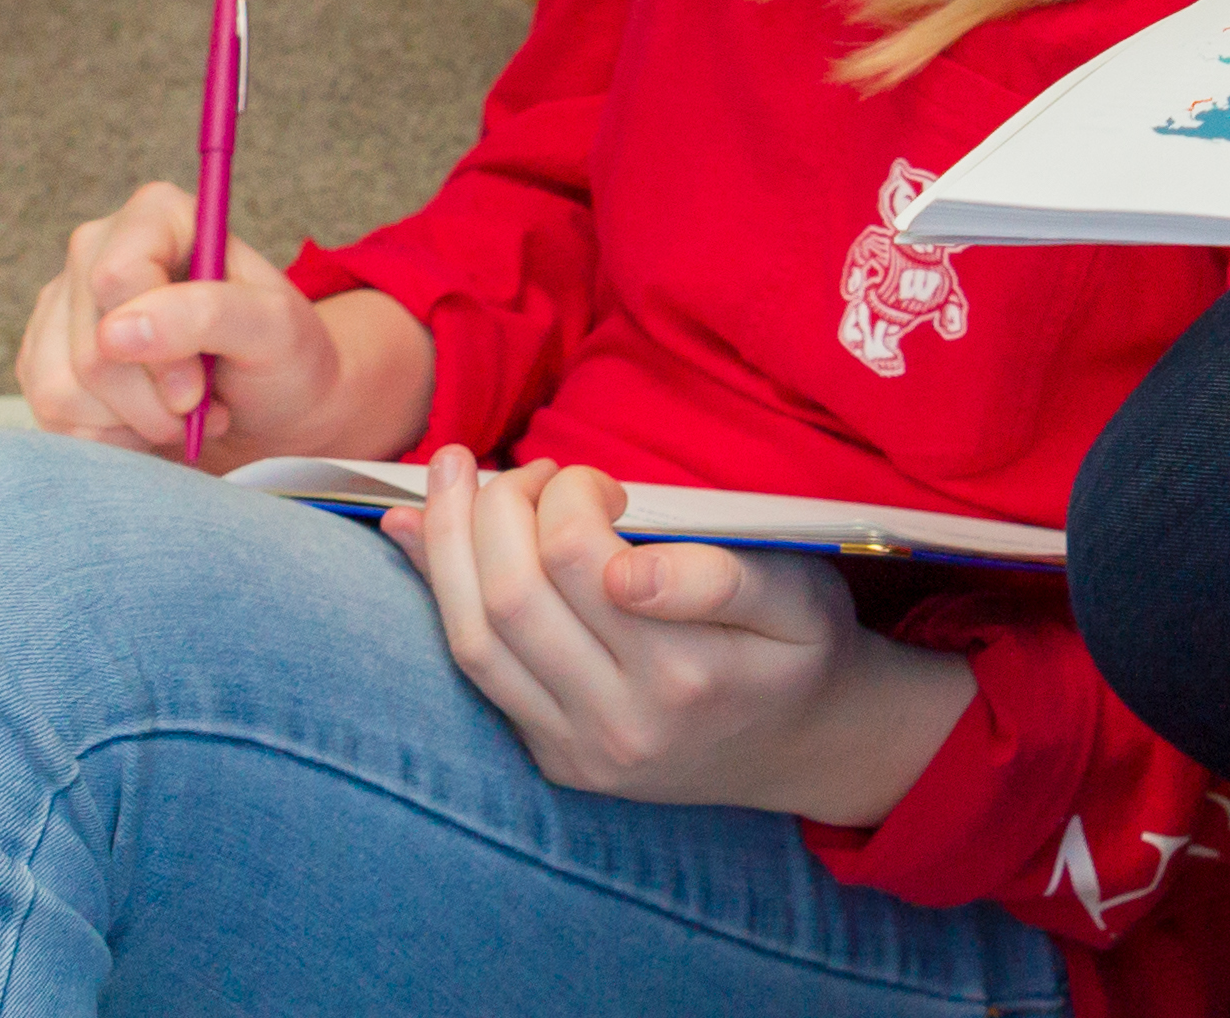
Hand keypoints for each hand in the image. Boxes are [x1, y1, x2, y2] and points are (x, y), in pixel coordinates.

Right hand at [14, 181, 421, 463]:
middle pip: (91, 348)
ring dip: (133, 424)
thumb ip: (206, 314)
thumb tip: (115, 332)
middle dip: (152, 399)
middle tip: (202, 403)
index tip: (197, 388)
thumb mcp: (274, 329)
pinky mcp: (44, 361)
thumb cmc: (283, 357)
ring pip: (62, 391)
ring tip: (182, 412)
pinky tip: (146, 423)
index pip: (117, 278)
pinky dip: (109, 440)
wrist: (271, 407)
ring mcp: (62, 308)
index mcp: (158, 216)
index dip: (158, 348)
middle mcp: (97, 251)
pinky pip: (51, 420)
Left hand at [391, 450, 975, 824]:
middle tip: (530, 469)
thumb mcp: (802, 596)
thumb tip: (619, 567)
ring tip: (452, 476)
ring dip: (447, 545)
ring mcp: (579, 750)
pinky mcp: (553, 760)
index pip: (577, 559)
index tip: (602, 482)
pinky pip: (476, 674)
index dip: (567, 496)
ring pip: (474, 641)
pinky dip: (441, 597)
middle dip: (495, 507)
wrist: (806, 749)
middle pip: (510, 597)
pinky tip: (424, 536)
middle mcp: (621, 722)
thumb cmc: (801, 647)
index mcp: (686, 672)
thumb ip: (719, 575)